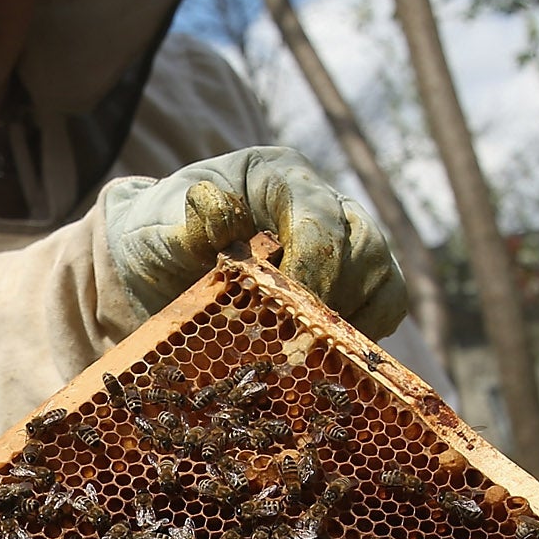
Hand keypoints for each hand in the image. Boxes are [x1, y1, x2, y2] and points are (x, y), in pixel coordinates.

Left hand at [103, 146, 408, 332]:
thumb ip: (184, 225)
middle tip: (295, 347)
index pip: (318, 216)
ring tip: (303, 357)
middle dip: (333, 302)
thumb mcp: (153, 232)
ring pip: (382, 279)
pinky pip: (385, 310)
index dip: (313, 267)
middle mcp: (322, 202)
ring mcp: (345, 242)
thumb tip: (214, 208)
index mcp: (277, 176)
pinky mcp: (355, 283)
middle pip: (364, 248)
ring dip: (351, 324)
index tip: (288, 311)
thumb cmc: (155, 240)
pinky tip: (320, 362)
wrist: (155, 269)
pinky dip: (361, 339)